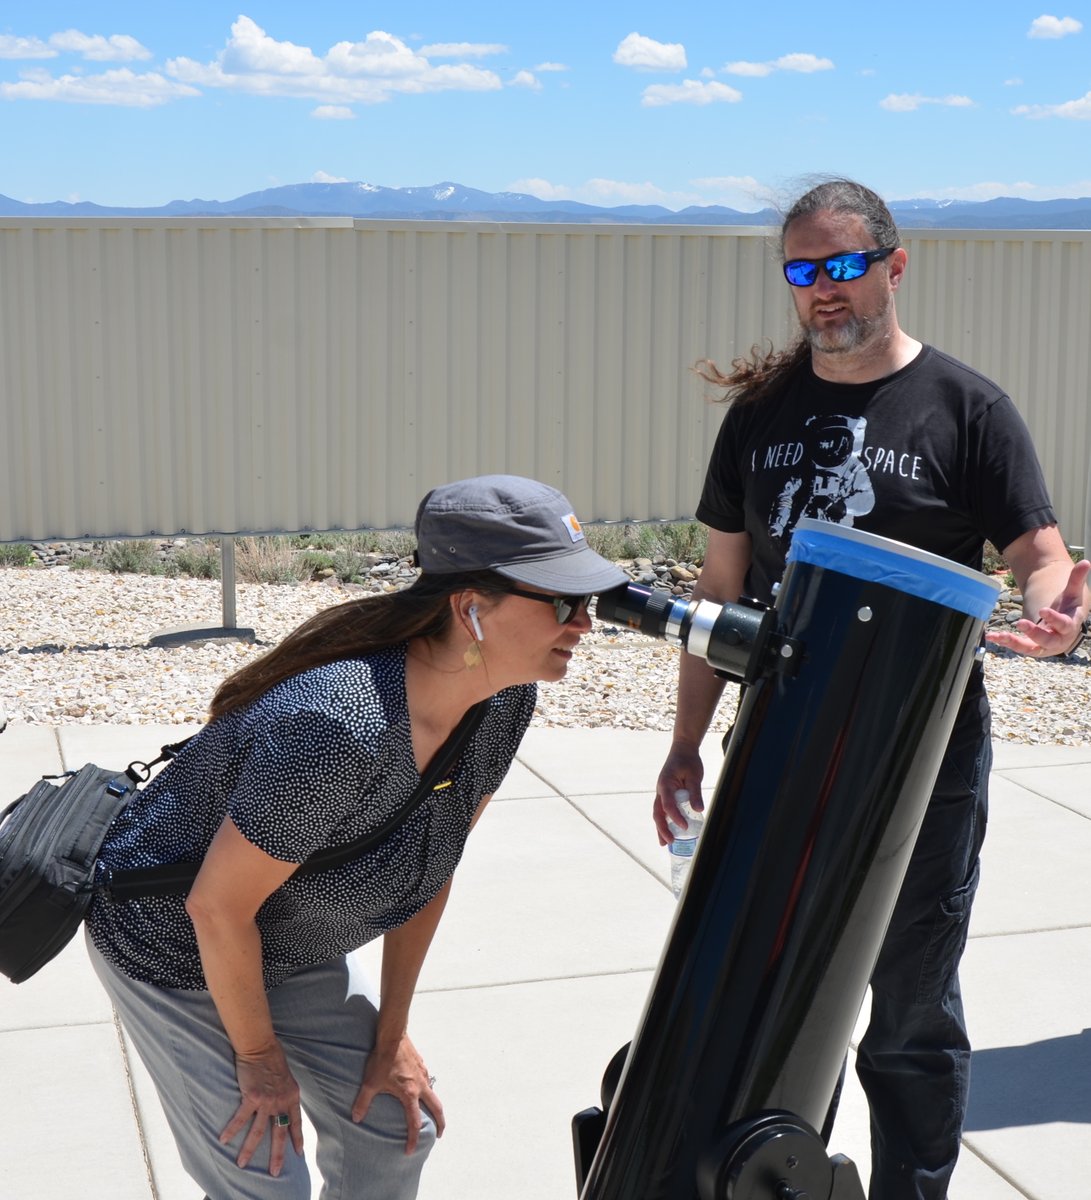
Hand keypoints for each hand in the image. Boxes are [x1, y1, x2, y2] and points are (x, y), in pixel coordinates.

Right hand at [219, 1042, 303, 1175]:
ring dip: (249, 1149)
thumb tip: (282, 1102)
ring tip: (241, 1164)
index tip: (299, 1153)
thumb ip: (285, 1092)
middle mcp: (281, 1102)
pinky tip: (223, 1140)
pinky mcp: (251, 1098)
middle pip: (279, 1133)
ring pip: (258, 1132)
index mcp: (292, 1096)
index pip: (296, 1122)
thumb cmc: (273, 1057)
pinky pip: (240, 1118)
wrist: (261, 1046)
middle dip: (278, 1155)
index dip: (297, 1138)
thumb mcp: (287, 1077)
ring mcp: (266, 1101)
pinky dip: (231, 1130)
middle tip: (275, 1173)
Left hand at [352, 1033, 444, 1153]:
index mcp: (410, 1094)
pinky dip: (428, 1091)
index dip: (413, 1138)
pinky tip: (421, 1089)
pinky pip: (428, 1082)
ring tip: (431, 1113)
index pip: (414, 1122)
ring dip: (435, 1106)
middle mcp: (421, 1085)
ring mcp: (423, 1074)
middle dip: (440, 1123)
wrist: (392, 1035)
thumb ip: (363, 1102)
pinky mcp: (421, 1065)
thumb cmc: (382, 1059)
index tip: (410, 1150)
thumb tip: (356, 1118)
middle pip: (437, 1108)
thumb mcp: (370, 1082)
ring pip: (434, 1094)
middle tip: (439, 1134)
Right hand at [654, 744, 704, 845]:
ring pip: (658, 813)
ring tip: (665, 842)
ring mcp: (662, 792)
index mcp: (665, 784)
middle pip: (657, 812)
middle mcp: (661, 790)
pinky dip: (665, 820)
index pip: (668, 805)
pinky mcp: (666, 794)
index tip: (684, 827)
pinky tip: (670, 830)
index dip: (675, 817)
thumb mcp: (694, 776)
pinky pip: (663, 809)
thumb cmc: (688, 760)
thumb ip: (695, 793)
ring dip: (661, 827)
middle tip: (669, 841)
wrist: (683, 749)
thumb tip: (698, 810)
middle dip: (662, 828)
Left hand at [985, 559, 1090, 657]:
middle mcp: (1058, 639)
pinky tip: (992, 636)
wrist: (1063, 625)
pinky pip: (1019, 647)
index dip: (1055, 619)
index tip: (1043, 610)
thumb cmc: (1068, 608)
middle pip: (1048, 640)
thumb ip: (1076, 579)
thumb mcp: (1072, 593)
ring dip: (1014, 643)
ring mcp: (1043, 645)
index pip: (1065, 625)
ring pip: (1030, 648)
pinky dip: (1006, 643)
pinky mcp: (1031, 647)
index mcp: (1070, 625)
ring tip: (999, 635)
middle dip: (1034, 633)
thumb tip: (1086, 562)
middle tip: (1021, 623)